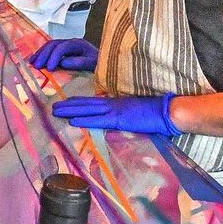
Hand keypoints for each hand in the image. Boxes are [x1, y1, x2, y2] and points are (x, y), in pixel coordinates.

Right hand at [29, 38, 98, 71]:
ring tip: (32, 64)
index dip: (54, 57)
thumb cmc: (99, 64)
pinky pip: (50, 50)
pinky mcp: (63, 50)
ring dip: (40, 54)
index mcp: (78, 44)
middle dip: (44, 55)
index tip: (49, 69)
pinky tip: (34, 61)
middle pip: (53, 44)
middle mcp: (71, 42)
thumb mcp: (93, 64)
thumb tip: (62, 63)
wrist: (105, 62)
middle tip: (36, 66)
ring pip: (49, 46)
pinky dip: (41, 55)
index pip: (62, 47)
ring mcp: (66, 44)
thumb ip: (79, 63)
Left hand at [52, 93, 179, 136]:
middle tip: (53, 106)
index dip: (80, 103)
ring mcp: (116, 110)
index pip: (95, 102)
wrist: (169, 111)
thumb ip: (125, 114)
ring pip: (88, 109)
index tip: (67, 103)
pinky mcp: (119, 118)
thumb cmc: (157, 113)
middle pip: (87, 104)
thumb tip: (117, 119)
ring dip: (71, 110)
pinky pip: (98, 119)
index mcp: (118, 103)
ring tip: (56, 111)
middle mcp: (114, 104)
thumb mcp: (137, 112)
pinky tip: (73, 121)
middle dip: (69, 105)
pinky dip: (84, 119)